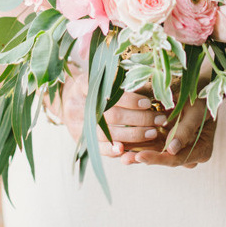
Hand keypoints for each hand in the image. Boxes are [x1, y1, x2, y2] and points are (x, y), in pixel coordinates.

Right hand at [44, 72, 168, 158]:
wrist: (66, 100)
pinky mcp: (80, 140)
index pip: (108, 92)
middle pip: (112, 114)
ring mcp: (78, 124)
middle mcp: (78, 105)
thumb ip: (115, 79)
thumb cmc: (91, 86)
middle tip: (159, 119)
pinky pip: (98, 148)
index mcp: (82, 85)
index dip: (129, 99)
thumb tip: (145, 76)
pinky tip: (127, 150)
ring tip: (153, 132)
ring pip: (107, 133)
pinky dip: (113, 150)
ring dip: (133, 134)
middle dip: (139, 118)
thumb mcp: (97, 76)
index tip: (148, 102)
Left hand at [121, 99, 215, 168]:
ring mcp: (178, 147)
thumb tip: (172, 150)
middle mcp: (190, 153)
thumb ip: (185, 131)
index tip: (141, 155)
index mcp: (202, 150)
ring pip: (157, 154)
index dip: (158, 159)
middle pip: (165, 160)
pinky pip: (154, 146)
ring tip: (121, 155)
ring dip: (139, 154)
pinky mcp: (169, 140)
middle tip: (125, 158)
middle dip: (145, 158)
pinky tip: (124, 147)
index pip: (177, 159)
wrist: (201, 89)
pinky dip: (140, 145)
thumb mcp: (195, 112)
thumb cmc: (200, 99)